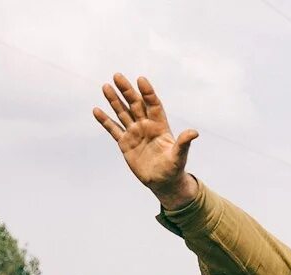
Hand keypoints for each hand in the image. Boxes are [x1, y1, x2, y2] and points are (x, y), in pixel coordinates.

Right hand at [93, 74, 199, 209]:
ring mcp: (134, 133)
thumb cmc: (174, 168)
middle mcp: (146, 126)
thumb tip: (194, 132)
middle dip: (127, 91)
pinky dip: (105, 121)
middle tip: (117, 75)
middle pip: (135, 104)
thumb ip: (183, 143)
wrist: (163, 182)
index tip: (141, 79)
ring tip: (105, 86)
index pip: (153, 105)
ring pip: (122, 113)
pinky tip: (96, 110)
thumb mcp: (179, 156)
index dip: (147, 93)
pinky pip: (113, 129)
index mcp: (160, 126)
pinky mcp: (125, 143)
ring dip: (114, 101)